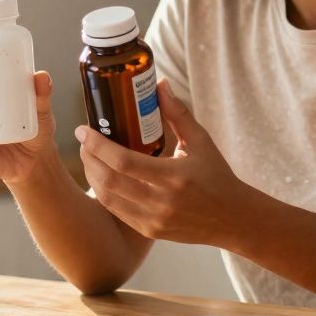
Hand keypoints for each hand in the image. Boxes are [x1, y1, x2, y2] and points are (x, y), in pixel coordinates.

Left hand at [76, 79, 255, 245]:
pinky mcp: (150, 231)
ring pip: (107, 198)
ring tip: (88, 157)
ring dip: (91, 175)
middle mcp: (161, 202)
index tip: (82, 130)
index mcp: (174, 177)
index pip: (123, 161)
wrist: (232, 219)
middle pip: (109, 180)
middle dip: (88, 158)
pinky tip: (101, 177)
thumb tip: (160, 84)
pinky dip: (103, 192)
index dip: (97, 145)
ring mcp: (154, 220)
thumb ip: (178, 113)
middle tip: (83, 141)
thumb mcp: (201, 142)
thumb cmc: (217, 175)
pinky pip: (116, 212)